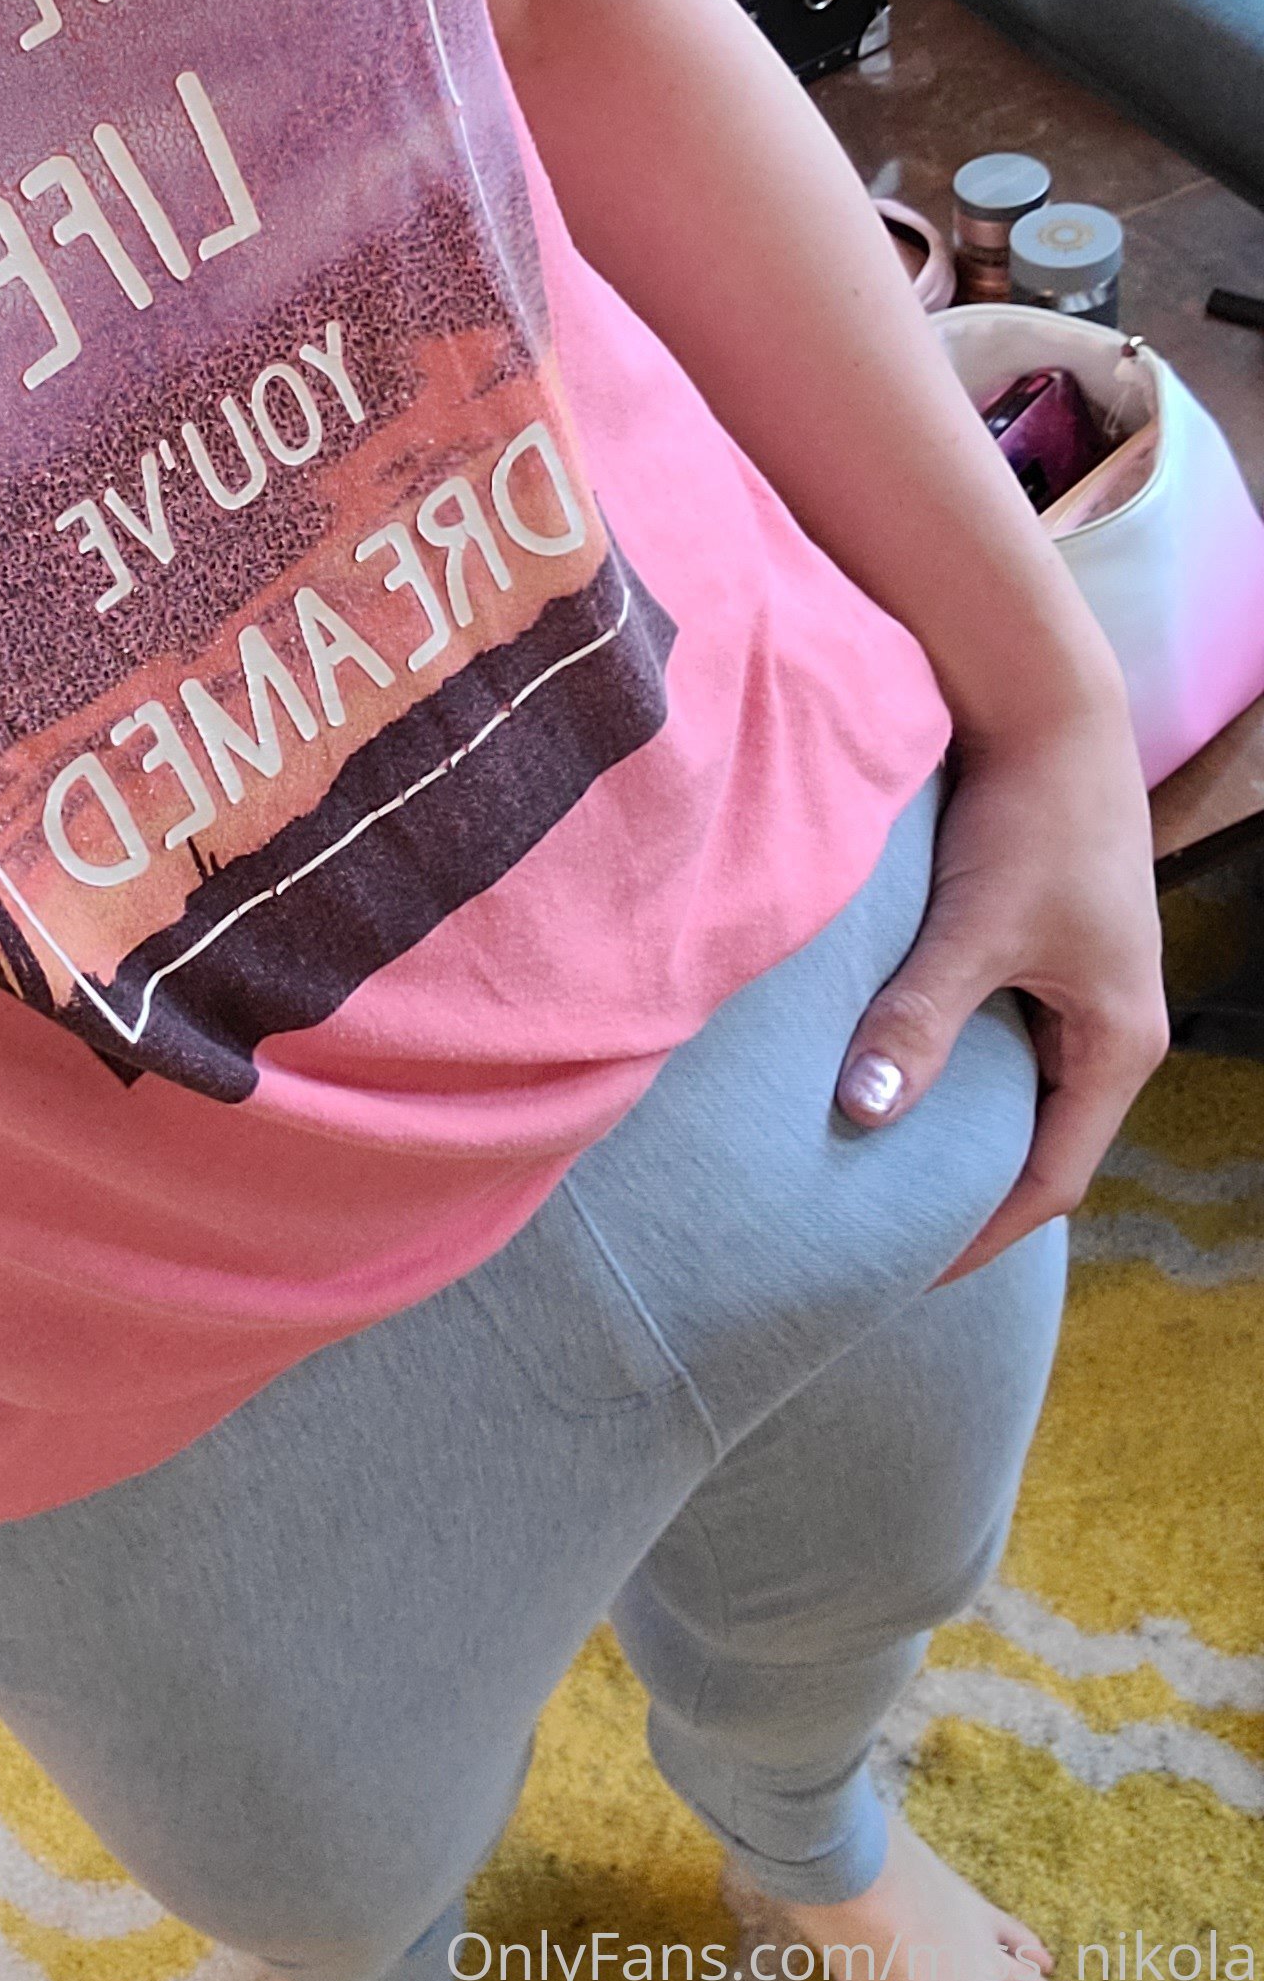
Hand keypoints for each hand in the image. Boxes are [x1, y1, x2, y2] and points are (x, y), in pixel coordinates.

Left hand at [833, 700, 1168, 1282]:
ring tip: (873, 1164)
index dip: (983, 1233)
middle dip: (969, 1190)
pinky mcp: (1043, 946)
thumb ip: (919, 1018)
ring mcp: (1079, 986)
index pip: (1052, 1179)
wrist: (1048, 708)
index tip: (908, 1272)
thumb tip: (862, 1111)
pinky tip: (886, 1068)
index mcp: (1118, 1043)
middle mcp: (1109, 1026)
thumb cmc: (1030, 817)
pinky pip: (999, 1035)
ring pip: (1015, 1087)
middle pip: (1038, 1141)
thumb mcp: (974, 926)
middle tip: (881, 1231)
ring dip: (955, 1123)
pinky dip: (949, 1063)